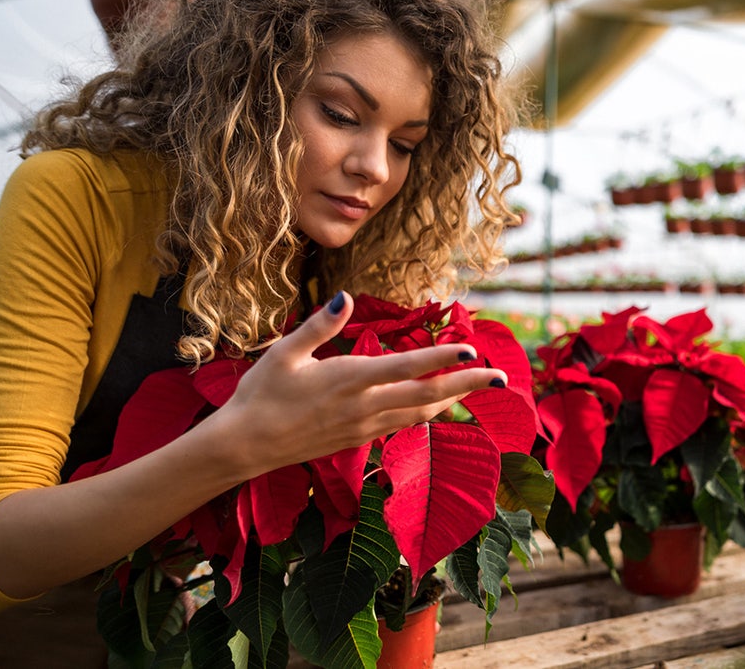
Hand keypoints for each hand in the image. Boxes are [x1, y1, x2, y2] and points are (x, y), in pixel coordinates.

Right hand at [208, 292, 506, 476]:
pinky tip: (439, 404)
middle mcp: (363, 407)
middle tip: (501, 377)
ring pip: (419, 413)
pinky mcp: (358, 439)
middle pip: (426, 395)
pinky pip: (402, 424)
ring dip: (453, 399)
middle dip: (467, 385)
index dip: (440, 359)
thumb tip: (344, 296)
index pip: (405, 368)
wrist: (243, 447)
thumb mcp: (283, 353)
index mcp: (347, 380)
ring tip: (480, 387)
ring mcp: (363, 427)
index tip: (470, 350)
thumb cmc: (259, 394)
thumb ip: (319, 325)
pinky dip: (427, 412)